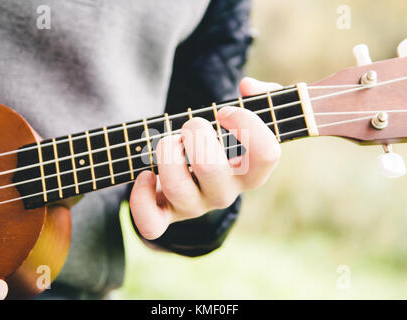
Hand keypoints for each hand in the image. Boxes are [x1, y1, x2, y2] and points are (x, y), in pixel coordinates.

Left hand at [130, 77, 281, 238]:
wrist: (199, 171)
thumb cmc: (226, 140)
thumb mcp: (250, 117)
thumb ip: (264, 95)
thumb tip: (247, 87)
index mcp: (251, 172)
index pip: (266, 154)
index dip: (246, 125)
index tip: (225, 112)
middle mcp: (225, 192)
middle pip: (211, 167)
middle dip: (194, 133)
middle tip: (191, 125)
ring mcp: (195, 206)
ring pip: (177, 188)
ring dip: (166, 153)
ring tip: (168, 142)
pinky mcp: (167, 215)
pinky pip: (151, 224)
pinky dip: (141, 198)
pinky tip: (146, 175)